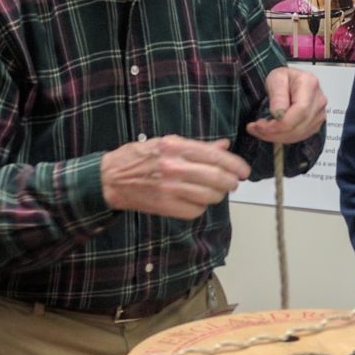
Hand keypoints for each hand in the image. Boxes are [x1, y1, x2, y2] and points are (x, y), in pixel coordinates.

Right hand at [101, 136, 249, 219]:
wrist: (110, 178)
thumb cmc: (139, 158)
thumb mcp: (167, 143)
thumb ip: (198, 146)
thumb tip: (224, 146)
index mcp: (175, 146)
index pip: (216, 157)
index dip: (235, 165)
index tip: (243, 171)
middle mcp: (173, 166)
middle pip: (217, 178)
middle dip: (230, 182)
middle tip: (232, 183)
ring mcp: (169, 188)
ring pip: (209, 196)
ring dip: (216, 195)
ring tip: (212, 192)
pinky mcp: (165, 206)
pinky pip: (195, 211)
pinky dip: (200, 207)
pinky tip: (194, 201)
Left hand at [246, 67, 326, 144]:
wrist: (290, 82)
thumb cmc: (283, 78)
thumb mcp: (275, 79)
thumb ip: (278, 95)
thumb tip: (279, 114)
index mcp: (309, 84)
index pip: (300, 111)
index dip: (280, 124)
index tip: (260, 125)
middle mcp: (319, 100)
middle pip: (299, 126)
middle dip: (274, 132)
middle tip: (255, 129)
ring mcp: (319, 114)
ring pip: (299, 135)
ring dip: (276, 137)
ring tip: (260, 130)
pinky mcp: (315, 124)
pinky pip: (300, 137)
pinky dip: (283, 138)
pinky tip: (271, 132)